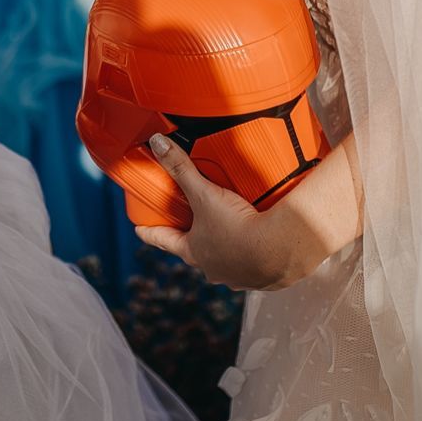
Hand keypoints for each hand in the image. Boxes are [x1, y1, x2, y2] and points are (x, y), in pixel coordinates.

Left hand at [135, 134, 323, 290]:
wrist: (280, 250)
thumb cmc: (237, 228)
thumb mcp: (205, 194)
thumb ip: (181, 169)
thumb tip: (158, 144)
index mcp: (193, 252)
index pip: (163, 240)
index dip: (150, 232)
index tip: (141, 229)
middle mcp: (213, 269)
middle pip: (195, 251)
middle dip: (194, 237)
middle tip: (193, 223)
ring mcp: (238, 276)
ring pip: (225, 259)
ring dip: (226, 246)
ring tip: (232, 228)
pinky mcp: (263, 277)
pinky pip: (254, 263)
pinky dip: (254, 252)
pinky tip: (261, 239)